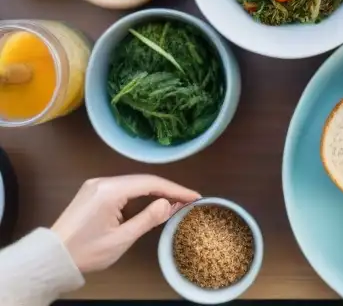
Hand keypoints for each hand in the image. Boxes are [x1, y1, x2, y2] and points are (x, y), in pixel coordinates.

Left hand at [52, 175, 199, 274]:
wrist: (52, 259)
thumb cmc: (86, 251)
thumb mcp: (121, 239)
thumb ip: (147, 219)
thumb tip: (168, 204)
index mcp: (110, 190)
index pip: (151, 183)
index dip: (175, 189)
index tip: (194, 196)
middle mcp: (103, 181)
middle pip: (143, 180)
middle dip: (167, 190)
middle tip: (187, 200)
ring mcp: (96, 185)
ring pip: (133, 183)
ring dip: (154, 192)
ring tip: (173, 203)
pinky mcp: (92, 192)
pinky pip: (123, 188)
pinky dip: (140, 194)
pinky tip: (151, 203)